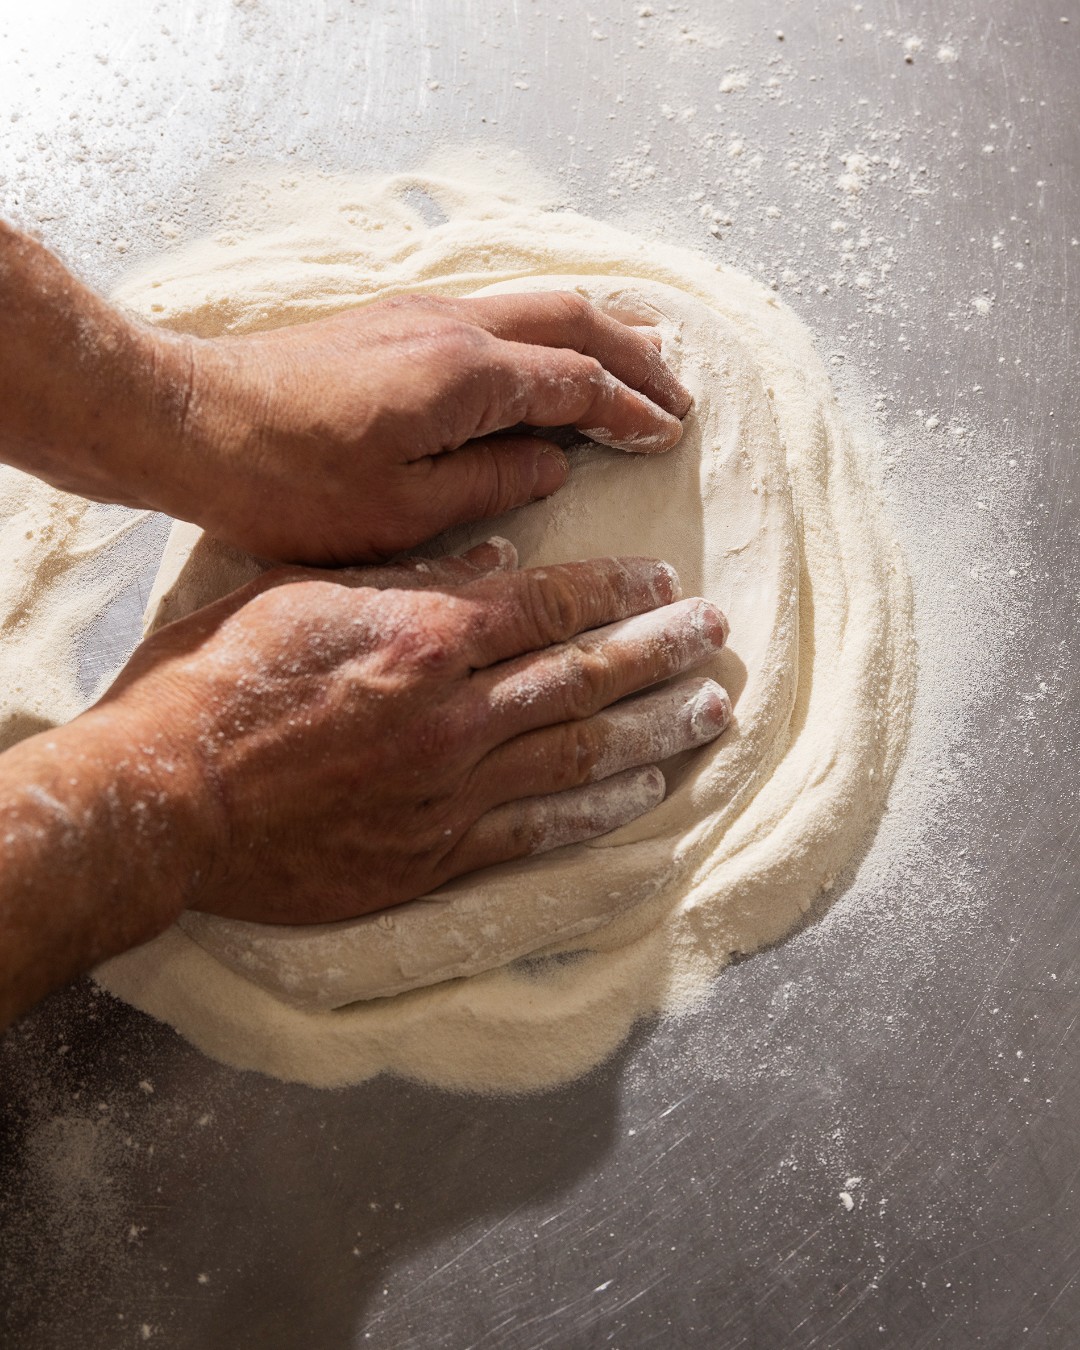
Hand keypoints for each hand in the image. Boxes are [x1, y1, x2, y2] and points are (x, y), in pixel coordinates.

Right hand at [96, 543, 729, 923]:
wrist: (163, 800)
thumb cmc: (213, 683)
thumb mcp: (298, 594)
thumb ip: (405, 580)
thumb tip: (491, 560)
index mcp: (422, 636)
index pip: (548, 604)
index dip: (618, 590)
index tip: (666, 581)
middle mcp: (454, 712)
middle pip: (583, 675)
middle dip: (661, 650)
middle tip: (716, 634)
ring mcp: (450, 790)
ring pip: (580, 752)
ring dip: (655, 727)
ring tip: (712, 709)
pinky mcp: (434, 854)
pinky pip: (540, 832)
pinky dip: (600, 810)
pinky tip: (649, 791)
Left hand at [156, 291, 692, 563]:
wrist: (192, 425)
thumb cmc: (290, 483)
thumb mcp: (405, 510)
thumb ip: (492, 481)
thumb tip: (554, 463)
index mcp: (467, 374)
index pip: (577, 383)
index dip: (630, 411)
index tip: (668, 437)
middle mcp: (452, 326)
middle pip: (571, 320)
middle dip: (633, 355)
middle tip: (676, 391)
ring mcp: (418, 314)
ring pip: (533, 303)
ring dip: (592, 331)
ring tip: (635, 358)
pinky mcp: (389, 321)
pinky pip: (493, 310)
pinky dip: (541, 330)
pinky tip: (545, 355)